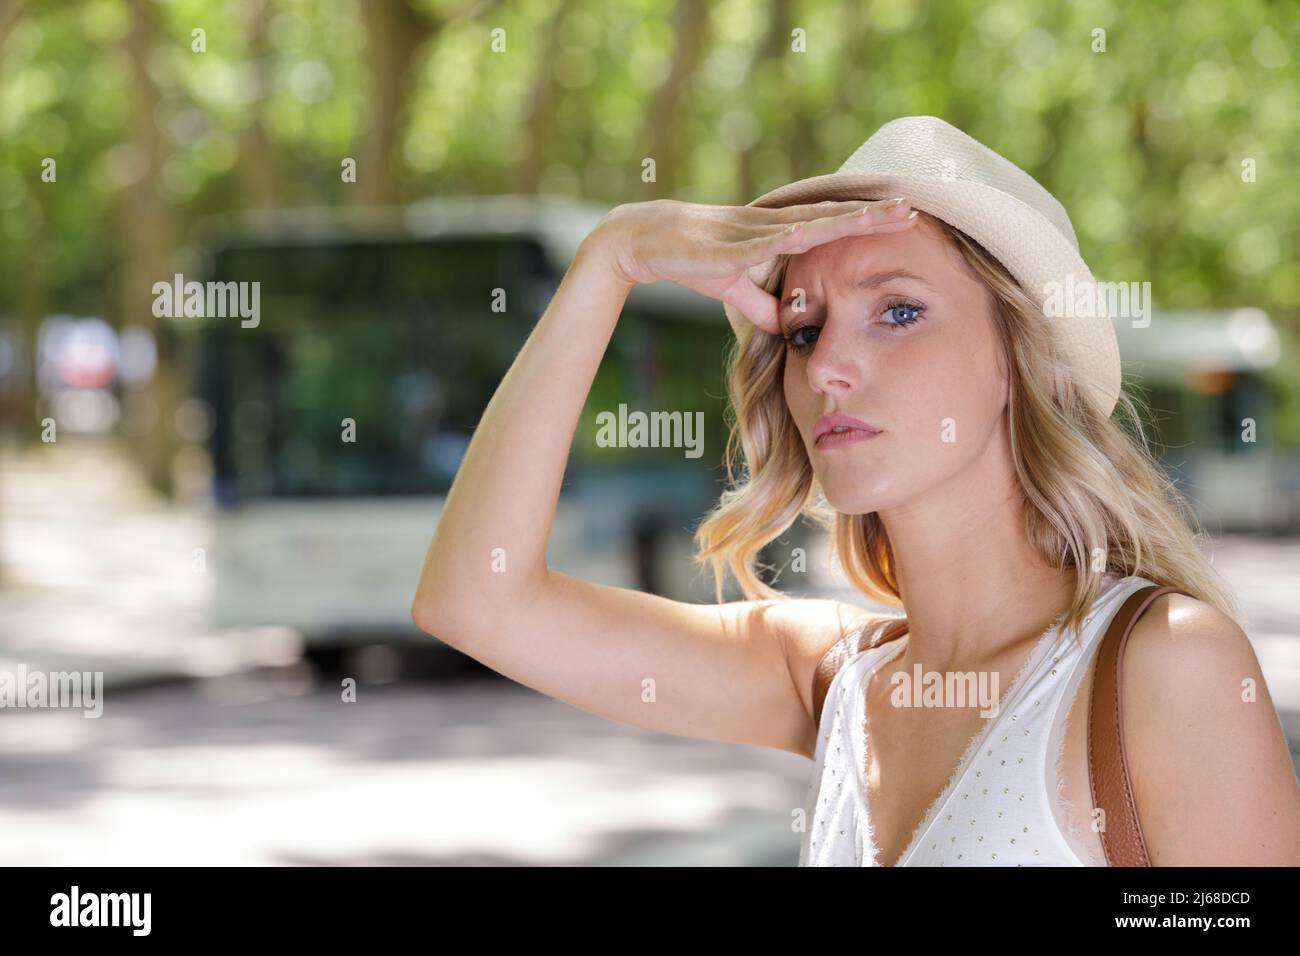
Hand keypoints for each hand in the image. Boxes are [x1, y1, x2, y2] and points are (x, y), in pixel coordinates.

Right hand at [585, 197, 916, 333]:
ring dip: (845, 221)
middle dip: (870, 216)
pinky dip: (791, 237)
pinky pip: (766, 243)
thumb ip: (760, 303)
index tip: (902, 218)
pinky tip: (816, 232)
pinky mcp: (729, 246)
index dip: (864, 222)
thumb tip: (785, 325)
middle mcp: (769, 226)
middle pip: (830, 218)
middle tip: (912, 208)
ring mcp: (751, 232)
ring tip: (881, 216)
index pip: (829, 226)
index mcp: (774, 233)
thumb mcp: (731, 285)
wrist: (643, 240)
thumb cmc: (688, 258)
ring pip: (807, 225)